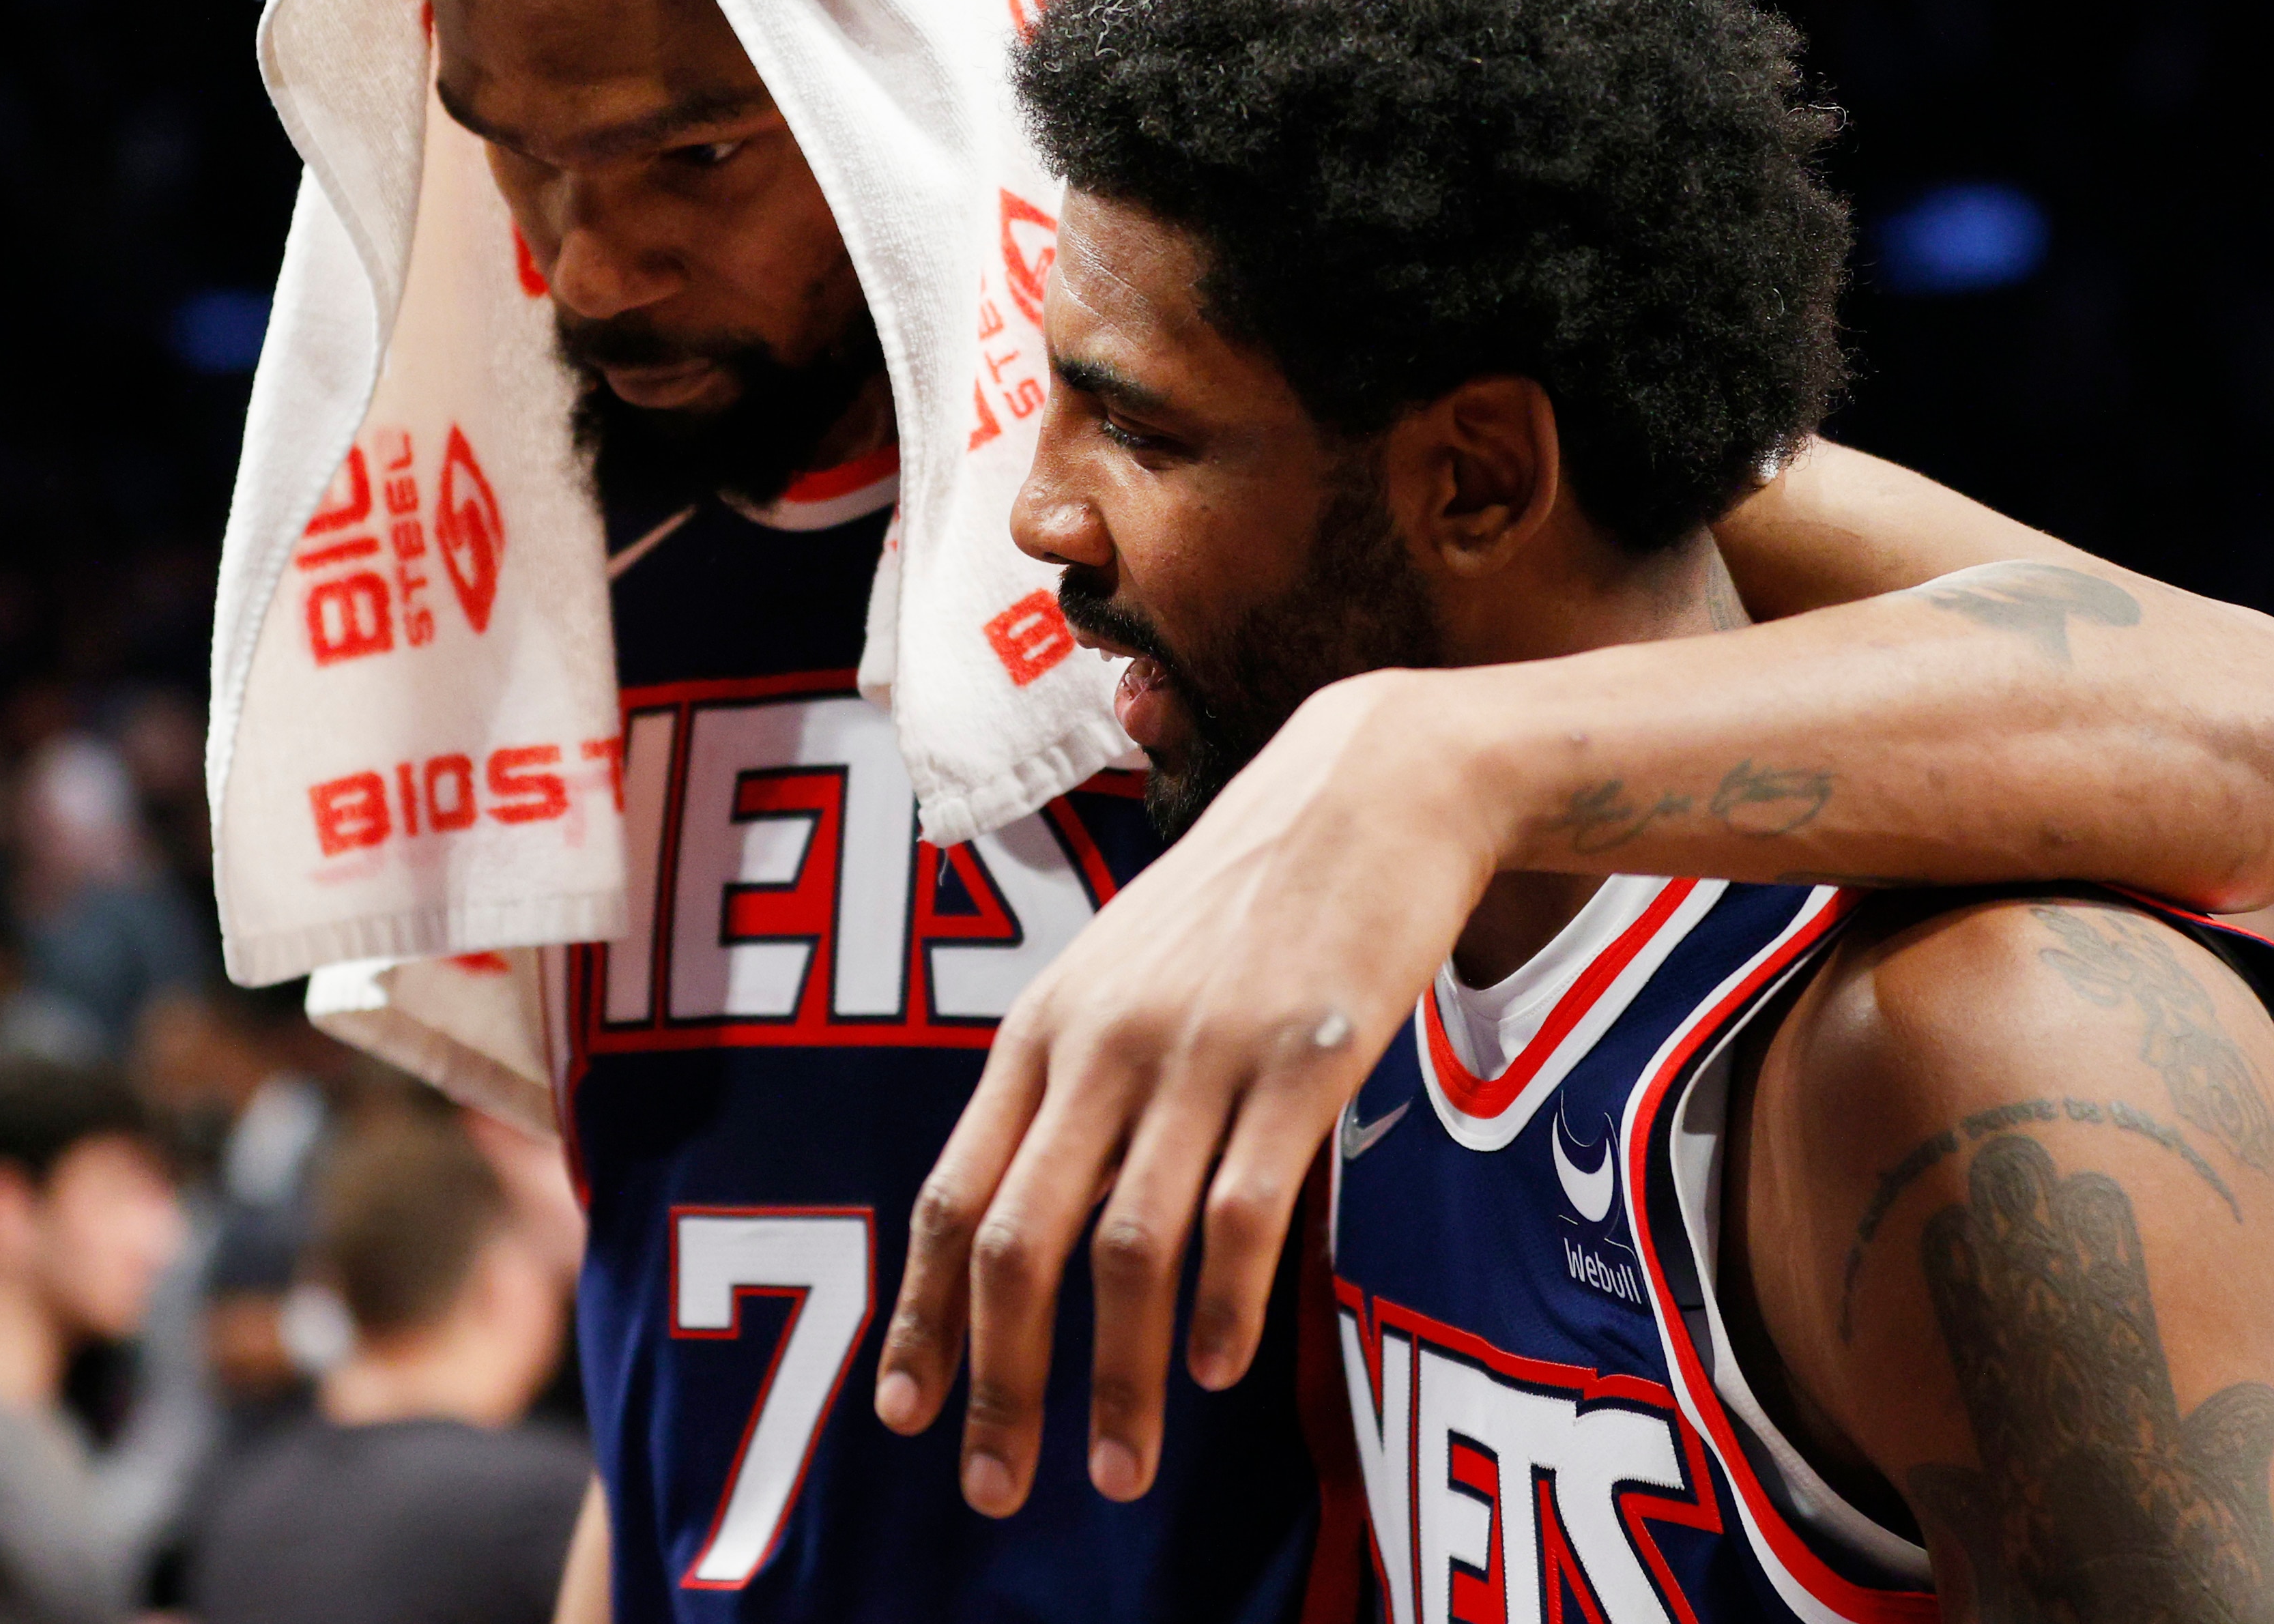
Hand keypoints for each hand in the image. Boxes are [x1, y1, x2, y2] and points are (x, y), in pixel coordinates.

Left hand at [870, 670, 1501, 1513]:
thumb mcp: (1123, 971)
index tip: (903, 1417)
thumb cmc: (1244, 895)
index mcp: (1043, 1028)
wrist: (1370, 784)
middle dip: (998, 1381)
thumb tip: (1030, 1218)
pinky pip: (1243, 1212)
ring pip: (1125, 1247)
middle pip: (1016, 1241)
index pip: (951, 1195)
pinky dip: (1227, 1306)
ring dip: (1116, 1376)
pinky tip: (1222, 1370)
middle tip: (995, 1490)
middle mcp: (1100, 1044)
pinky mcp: (1299, 1062)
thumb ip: (1073, 1081)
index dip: (923, 1317)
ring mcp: (1199, 1053)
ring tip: (1116, 1470)